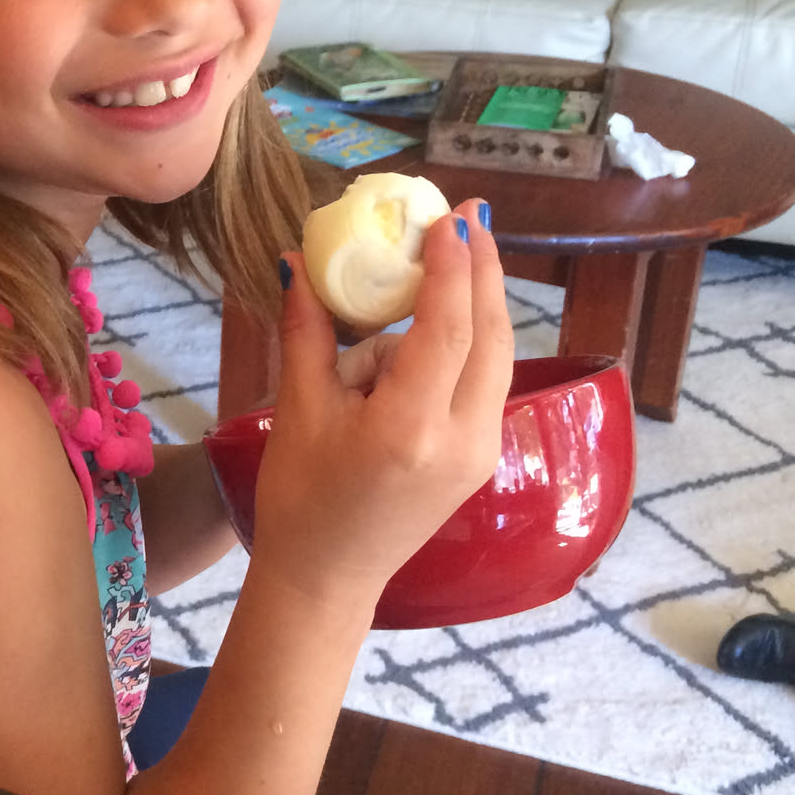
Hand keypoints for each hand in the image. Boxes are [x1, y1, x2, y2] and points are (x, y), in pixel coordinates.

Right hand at [248, 199, 511, 611]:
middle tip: (468, 217)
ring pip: (498, 357)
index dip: (451, 267)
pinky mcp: (480, 457)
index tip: (445, 218)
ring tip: (462, 250)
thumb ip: (308, 331)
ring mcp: (480, 451)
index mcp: (409, 429)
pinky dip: (475, 338)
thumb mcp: (299, 411)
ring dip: (482, 301)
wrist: (327, 577)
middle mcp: (461, 439)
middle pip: (491, 336)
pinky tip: (453, 310)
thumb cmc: (299, 498)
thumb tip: (296, 260)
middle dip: (484, 271)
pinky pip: (487, 380)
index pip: (447, 329)